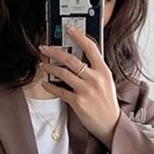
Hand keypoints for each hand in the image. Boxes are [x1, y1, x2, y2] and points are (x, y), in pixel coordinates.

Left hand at [38, 26, 120, 147]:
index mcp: (103, 71)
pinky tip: (45, 84)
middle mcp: (95, 78)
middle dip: (55, 51)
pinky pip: (60, 91)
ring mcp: (86, 90)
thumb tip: (80, 59)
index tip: (69, 29)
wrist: (110, 124)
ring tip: (43, 65)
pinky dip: (50, 87)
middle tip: (45, 48)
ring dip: (49, 68)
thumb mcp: (107, 82)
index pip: (91, 48)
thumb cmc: (107, 103)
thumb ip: (96, 70)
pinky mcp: (78, 102)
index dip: (79, 36)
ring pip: (63, 73)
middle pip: (71, 59)